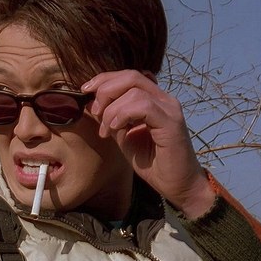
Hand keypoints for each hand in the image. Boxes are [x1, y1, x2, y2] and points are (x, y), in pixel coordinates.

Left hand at [81, 70, 214, 217]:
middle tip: (95, 111)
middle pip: (131, 76)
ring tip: (106, 129)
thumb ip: (111, 118)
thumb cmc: (151, 162)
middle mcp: (163, 99)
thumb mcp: (123, 136)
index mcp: (153, 99)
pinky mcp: (172, 122)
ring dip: (112, 109)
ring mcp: (169, 109)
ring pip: (134, 91)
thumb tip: (92, 103)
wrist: (176, 184)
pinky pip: (144, 106)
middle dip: (105, 90)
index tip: (85, 91)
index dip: (104, 79)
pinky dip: (123, 114)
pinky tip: (116, 129)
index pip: (128, 76)